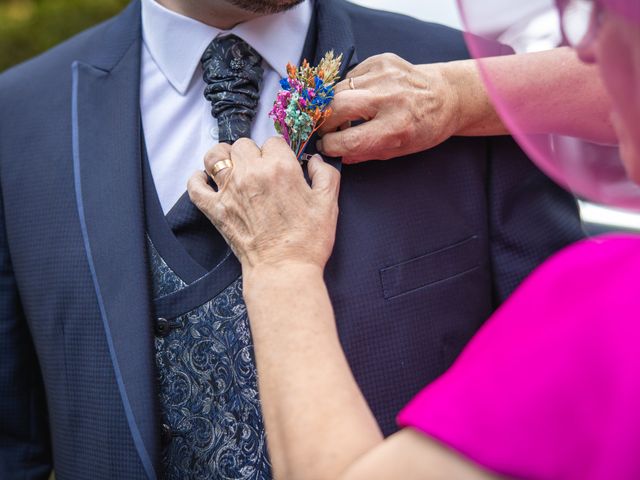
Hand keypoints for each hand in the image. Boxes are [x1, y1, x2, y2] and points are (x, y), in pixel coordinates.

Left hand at [187, 137, 340, 271]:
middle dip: (253, 153)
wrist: (284, 270)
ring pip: (216, 156)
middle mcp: (251, 173)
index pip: (273, 142)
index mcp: (280, 168)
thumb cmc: (308, 240)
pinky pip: (195, 185)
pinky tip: (206, 180)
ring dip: (223, 157)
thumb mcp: (329, 203)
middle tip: (260, 169)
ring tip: (231, 166)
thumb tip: (314, 160)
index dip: (279, 152)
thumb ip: (325, 173)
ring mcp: (229, 190)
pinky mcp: (215, 209)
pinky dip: (198, 179)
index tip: (281, 164)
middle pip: (244, 145)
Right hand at [317, 53, 461, 163]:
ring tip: (343, 115)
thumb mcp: (398, 150)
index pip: (347, 140)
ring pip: (339, 89)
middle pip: (336, 107)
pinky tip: (359, 97)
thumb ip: (365, 153)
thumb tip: (336, 154)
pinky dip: (348, 89)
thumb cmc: (425, 128)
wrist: (448, 96)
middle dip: (324, 123)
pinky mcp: (381, 60)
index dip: (330, 146)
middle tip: (327, 130)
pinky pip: (350, 76)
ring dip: (334, 105)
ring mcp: (385, 75)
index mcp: (396, 127)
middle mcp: (389, 98)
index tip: (326, 147)